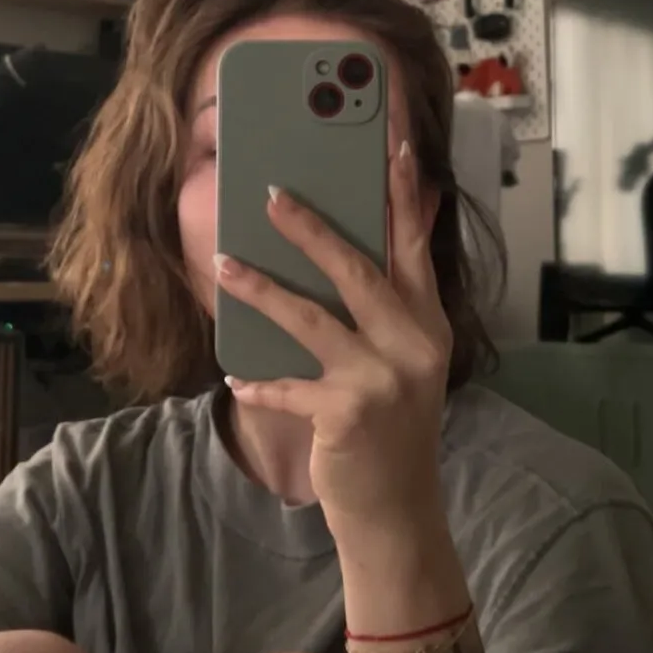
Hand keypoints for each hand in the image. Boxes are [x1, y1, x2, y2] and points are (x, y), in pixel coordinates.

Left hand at [214, 139, 452, 539]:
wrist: (397, 509)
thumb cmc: (392, 429)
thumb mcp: (407, 364)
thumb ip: (392, 310)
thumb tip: (363, 253)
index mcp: (428, 324)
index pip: (415, 247)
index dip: (403, 195)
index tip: (392, 143)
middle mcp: (413, 344)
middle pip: (358, 270)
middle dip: (312, 229)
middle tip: (273, 194)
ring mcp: (382, 379)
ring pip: (312, 319)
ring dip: (262, 290)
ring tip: (224, 264)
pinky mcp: (347, 413)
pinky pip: (287, 386)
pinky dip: (259, 383)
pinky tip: (236, 379)